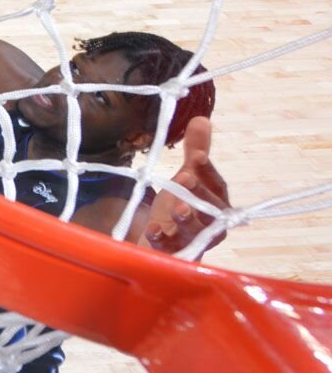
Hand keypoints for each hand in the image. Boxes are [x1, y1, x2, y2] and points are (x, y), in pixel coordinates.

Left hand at [145, 116, 229, 254]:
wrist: (162, 241)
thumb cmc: (179, 208)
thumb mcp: (185, 178)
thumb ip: (196, 153)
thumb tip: (202, 118)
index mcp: (216, 202)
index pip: (217, 186)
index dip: (208, 172)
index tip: (199, 158)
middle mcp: (211, 223)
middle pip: (211, 209)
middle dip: (199, 194)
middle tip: (185, 178)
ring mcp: (194, 240)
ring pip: (196, 231)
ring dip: (187, 219)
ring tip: (176, 208)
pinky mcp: (176, 254)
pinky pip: (172, 249)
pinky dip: (163, 239)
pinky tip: (154, 230)